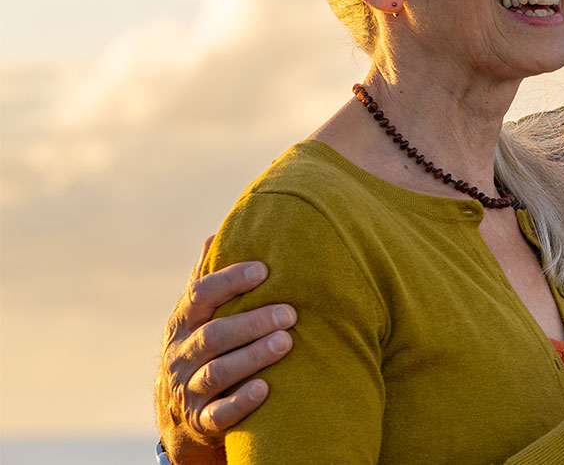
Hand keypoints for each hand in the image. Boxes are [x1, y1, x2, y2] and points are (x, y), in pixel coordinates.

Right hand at [158, 247, 295, 464]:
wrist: (179, 413)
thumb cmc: (202, 349)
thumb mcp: (196, 318)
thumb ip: (206, 282)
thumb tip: (213, 237)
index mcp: (183, 324)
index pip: (199, 296)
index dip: (229, 282)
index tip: (263, 269)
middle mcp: (181, 355)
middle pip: (213, 336)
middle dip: (252, 323)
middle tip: (290, 313)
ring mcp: (188, 389)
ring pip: (217, 372)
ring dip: (252, 357)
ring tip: (286, 343)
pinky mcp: (202, 420)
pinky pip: (218, 413)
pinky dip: (241, 401)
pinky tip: (266, 389)